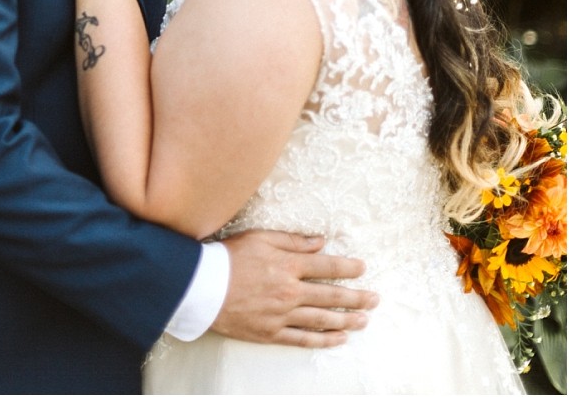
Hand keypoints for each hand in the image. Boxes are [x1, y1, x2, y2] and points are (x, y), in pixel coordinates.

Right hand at [213, 230, 377, 348]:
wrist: (202, 288)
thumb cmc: (229, 257)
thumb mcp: (260, 238)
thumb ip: (292, 241)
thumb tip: (320, 242)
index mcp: (287, 265)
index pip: (326, 267)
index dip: (348, 268)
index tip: (363, 269)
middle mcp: (289, 292)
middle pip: (330, 296)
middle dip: (356, 297)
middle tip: (375, 299)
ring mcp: (281, 315)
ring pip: (322, 320)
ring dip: (347, 320)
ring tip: (364, 320)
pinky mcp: (271, 333)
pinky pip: (303, 339)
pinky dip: (324, 340)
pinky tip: (339, 339)